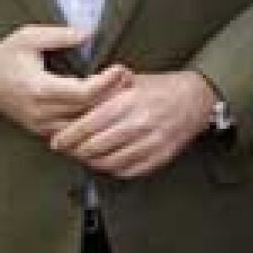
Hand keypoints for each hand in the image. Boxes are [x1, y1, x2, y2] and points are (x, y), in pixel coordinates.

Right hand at [0, 25, 130, 137]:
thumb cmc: (5, 56)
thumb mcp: (29, 36)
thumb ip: (60, 35)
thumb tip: (90, 33)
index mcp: (39, 89)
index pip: (83, 93)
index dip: (107, 83)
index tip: (121, 68)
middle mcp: (42, 113)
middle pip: (88, 114)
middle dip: (113, 98)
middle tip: (131, 81)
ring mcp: (42, 126)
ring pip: (84, 129)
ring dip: (106, 115)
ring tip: (124, 96)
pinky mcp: (43, 132)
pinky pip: (74, 135)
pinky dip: (92, 126)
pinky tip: (108, 114)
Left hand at [48, 71, 215, 178]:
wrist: (196, 99)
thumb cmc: (161, 88)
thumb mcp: (130, 81)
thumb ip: (103, 91)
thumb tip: (73, 101)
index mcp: (129, 103)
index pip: (88, 125)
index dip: (68, 136)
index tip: (57, 140)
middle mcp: (139, 125)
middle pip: (95, 148)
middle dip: (76, 151)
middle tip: (67, 149)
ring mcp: (151, 144)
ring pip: (109, 163)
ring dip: (92, 162)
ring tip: (84, 155)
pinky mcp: (159, 158)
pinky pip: (127, 171)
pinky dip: (112, 169)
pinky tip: (106, 161)